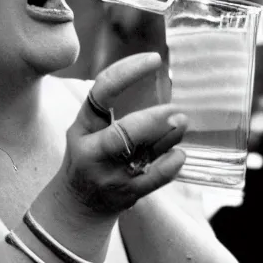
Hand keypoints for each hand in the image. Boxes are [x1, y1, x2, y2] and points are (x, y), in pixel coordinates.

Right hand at [58, 52, 186, 216]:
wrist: (79, 203)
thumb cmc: (91, 156)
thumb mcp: (90, 130)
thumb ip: (115, 113)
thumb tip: (164, 92)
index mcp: (82, 126)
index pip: (102, 90)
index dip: (128, 71)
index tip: (154, 59)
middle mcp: (91, 150)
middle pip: (122, 132)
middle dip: (152, 119)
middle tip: (177, 110)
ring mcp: (107, 174)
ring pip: (139, 155)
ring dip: (167, 137)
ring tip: (183, 123)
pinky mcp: (125, 194)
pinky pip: (152, 179)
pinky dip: (170, 166)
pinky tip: (180, 154)